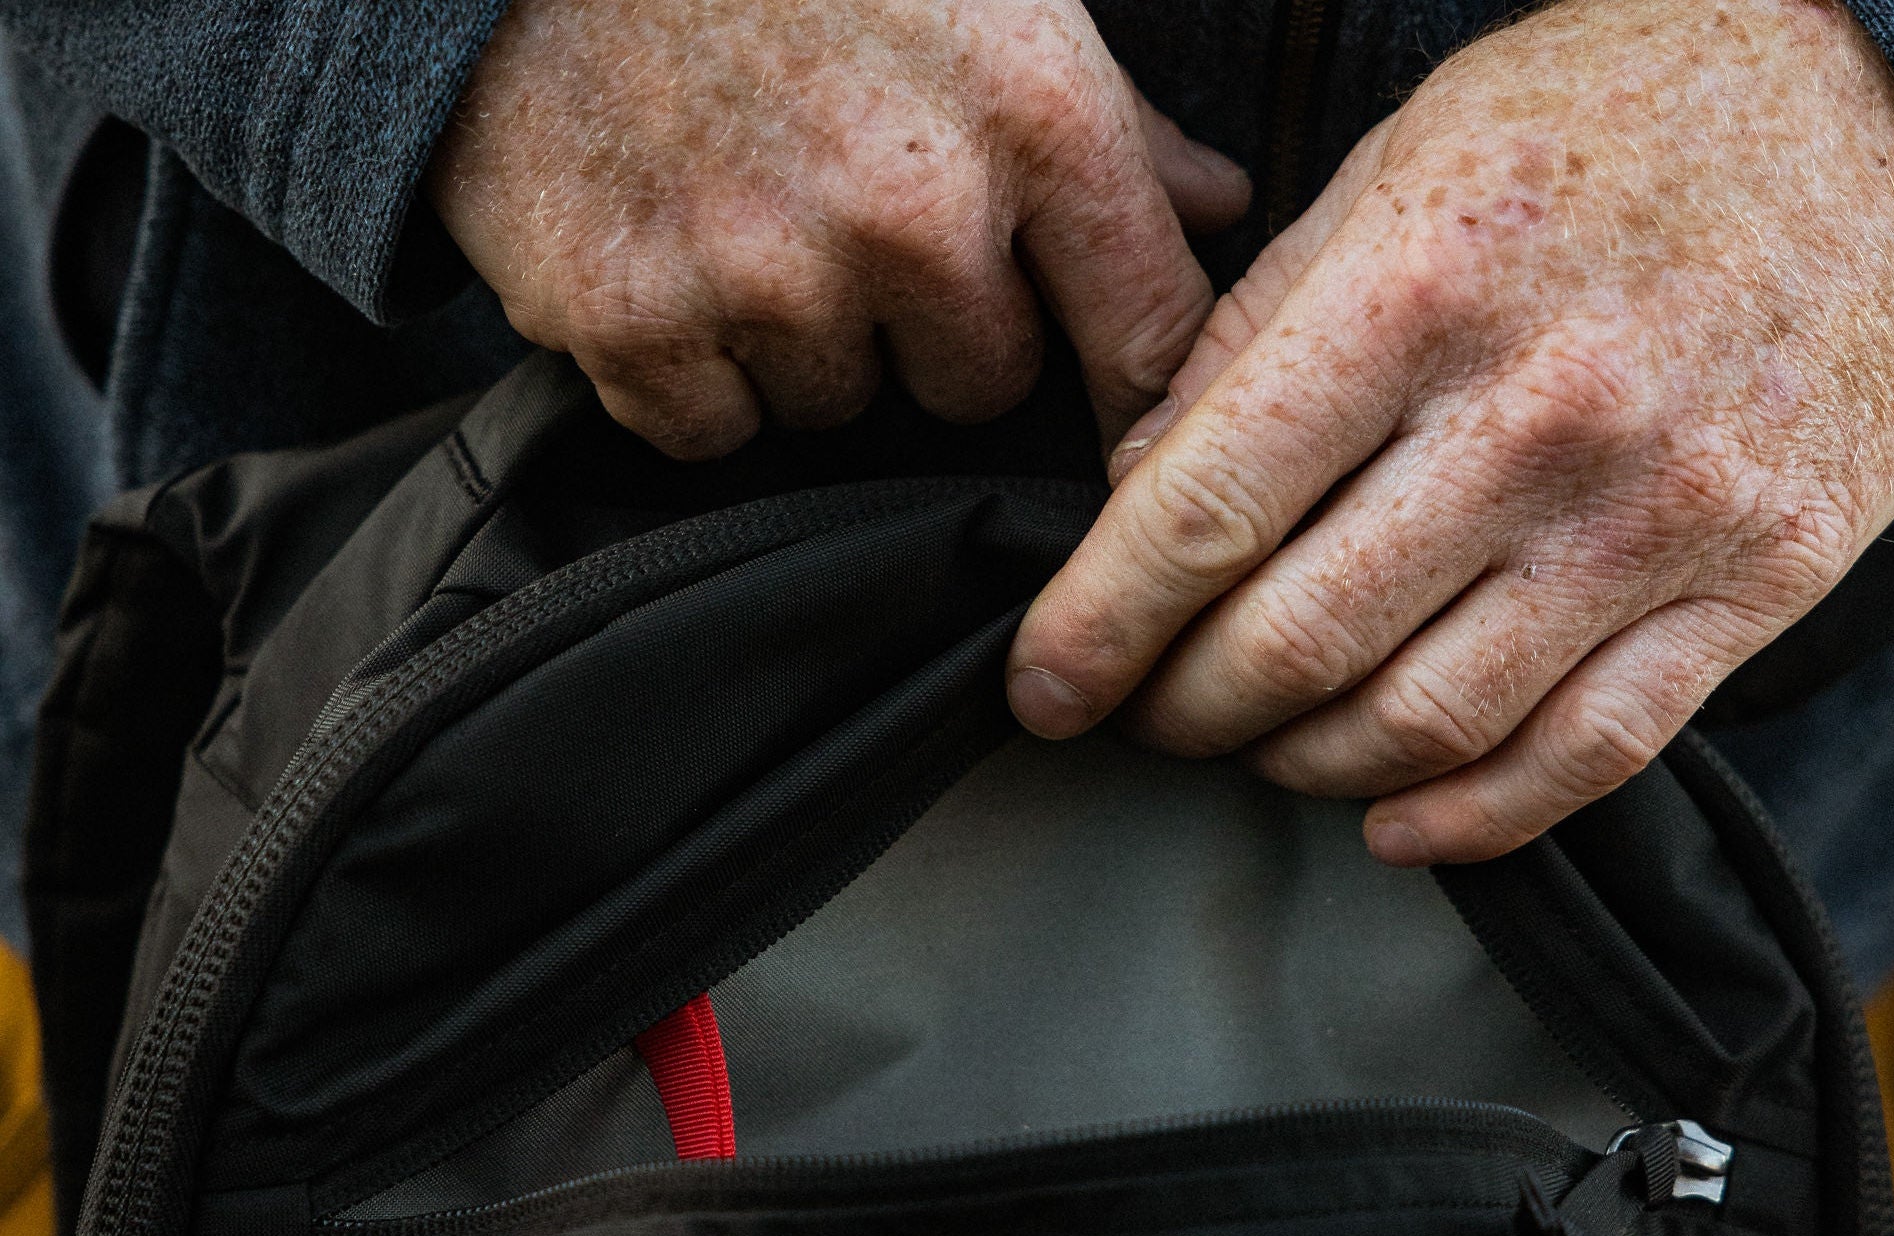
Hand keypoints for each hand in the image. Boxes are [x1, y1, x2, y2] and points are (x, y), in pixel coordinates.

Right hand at [427, 0, 1249, 457]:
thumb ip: (1108, 117)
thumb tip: (1218, 208)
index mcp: (1029, 109)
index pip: (1146, 335)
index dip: (1129, 380)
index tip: (1107, 399)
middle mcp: (910, 207)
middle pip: (981, 387)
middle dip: (933, 330)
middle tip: (851, 217)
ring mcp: (768, 274)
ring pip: (841, 408)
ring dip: (804, 344)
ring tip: (744, 205)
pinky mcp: (636, 324)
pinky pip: (711, 430)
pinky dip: (690, 371)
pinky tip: (668, 254)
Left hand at [1007, 0, 1893, 865]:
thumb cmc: (1624, 120)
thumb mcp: (1406, 162)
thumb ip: (1261, 332)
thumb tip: (1135, 491)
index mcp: (1422, 288)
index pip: (1202, 513)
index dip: (1096, 628)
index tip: (1045, 687)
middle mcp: (1538, 417)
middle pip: (1296, 646)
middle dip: (1187, 710)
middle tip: (1153, 713)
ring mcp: (1656, 515)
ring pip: (1424, 726)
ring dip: (1307, 769)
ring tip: (1267, 747)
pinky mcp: (1754, 586)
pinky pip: (1583, 758)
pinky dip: (1467, 822)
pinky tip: (1396, 822)